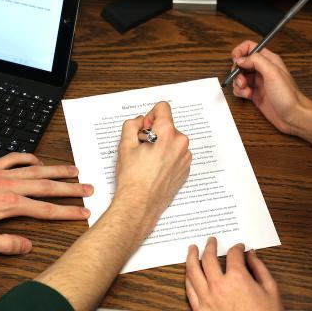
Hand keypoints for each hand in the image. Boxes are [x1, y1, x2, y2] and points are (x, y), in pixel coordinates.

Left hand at [0, 153, 92, 254]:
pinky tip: (38, 161)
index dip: (67, 212)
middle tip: (88, 188)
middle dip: (71, 189)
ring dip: (57, 169)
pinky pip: (15, 158)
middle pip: (48, 186)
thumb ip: (5, 244)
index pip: (46, 210)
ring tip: (74, 170)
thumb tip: (27, 245)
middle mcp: (9, 186)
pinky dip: (29, 158)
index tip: (83, 212)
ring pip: (36, 170)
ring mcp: (1, 174)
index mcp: (9, 205)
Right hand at [113, 102, 191, 236]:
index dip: (150, 116)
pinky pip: (177, 154)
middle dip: (155, 133)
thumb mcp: (125, 145)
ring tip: (148, 161)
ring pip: (172, 140)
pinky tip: (155, 169)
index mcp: (168, 135)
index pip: (163, 108)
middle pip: (168, 126)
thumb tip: (140, 121)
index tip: (144, 128)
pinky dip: (167, 157)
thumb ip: (132, 125)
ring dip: (161, 145)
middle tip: (143, 149)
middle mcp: (181, 144)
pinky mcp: (186, 169)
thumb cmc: (133, 179)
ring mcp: (185, 158)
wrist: (140, 204)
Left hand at [186, 237, 282, 310]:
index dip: (236, 248)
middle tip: (210, 241)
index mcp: (237, 279)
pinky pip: (189, 289)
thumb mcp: (271, 291)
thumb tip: (251, 255)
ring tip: (192, 249)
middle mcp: (219, 286)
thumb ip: (260, 269)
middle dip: (209, 246)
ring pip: (193, 271)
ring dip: (191, 257)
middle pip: (208, 258)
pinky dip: (188, 277)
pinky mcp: (200, 310)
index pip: (233, 255)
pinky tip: (189, 272)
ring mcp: (207, 298)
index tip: (238, 247)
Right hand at [231, 40, 311, 134]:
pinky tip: (247, 95)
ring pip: (239, 76)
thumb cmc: (288, 96)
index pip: (250, 47)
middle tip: (242, 80)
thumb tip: (240, 59)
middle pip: (242, 62)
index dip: (240, 51)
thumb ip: (256, 61)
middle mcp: (263, 69)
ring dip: (238, 83)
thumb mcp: (273, 73)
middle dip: (237, 71)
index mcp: (269, 60)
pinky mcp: (255, 93)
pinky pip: (240, 89)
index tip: (236, 61)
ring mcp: (258, 82)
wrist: (293, 116)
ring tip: (246, 89)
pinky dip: (240, 92)